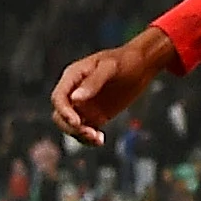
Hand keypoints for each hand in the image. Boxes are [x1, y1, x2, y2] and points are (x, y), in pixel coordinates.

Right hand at [49, 29, 174, 142]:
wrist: (142, 65)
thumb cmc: (125, 60)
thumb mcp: (110, 67)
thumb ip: (94, 82)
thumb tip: (75, 98)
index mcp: (73, 76)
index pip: (59, 98)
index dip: (64, 112)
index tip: (77, 122)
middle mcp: (74, 92)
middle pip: (60, 115)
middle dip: (71, 127)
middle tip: (90, 133)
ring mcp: (84, 105)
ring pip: (72, 126)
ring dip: (80, 135)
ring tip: (97, 138)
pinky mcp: (95, 116)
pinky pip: (86, 131)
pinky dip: (89, 139)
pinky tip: (101, 140)